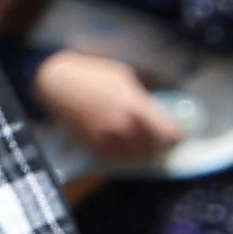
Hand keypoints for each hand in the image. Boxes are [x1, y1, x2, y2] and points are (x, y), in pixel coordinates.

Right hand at [27, 50, 176, 168]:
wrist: (55, 83)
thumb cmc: (92, 74)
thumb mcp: (125, 75)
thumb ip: (147, 90)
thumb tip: (170, 93)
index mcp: (134, 107)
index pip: (169, 134)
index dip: (176, 136)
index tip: (176, 132)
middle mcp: (121, 127)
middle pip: (154, 150)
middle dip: (160, 145)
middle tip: (161, 139)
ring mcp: (105, 140)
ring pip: (135, 158)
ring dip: (142, 152)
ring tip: (143, 142)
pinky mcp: (90, 147)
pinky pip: (115, 160)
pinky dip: (123, 155)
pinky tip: (123, 144)